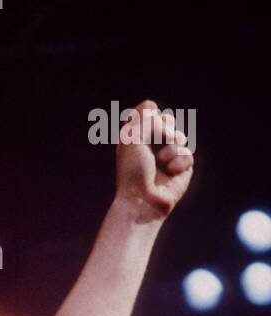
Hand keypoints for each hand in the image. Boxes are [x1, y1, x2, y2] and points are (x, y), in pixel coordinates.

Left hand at [115, 99, 193, 218]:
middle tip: (158, 140)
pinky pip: (187, 155)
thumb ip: (145, 115)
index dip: (150, 116)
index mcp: (136, 137)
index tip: (142, 128)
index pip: (150, 111)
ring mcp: (168, 157)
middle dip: (164, 128)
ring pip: (180, 137)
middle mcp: (152, 146)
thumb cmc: (133, 171)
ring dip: (170, 148)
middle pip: (168, 119)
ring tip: (161, 162)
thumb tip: (162, 116)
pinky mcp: (181, 170)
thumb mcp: (132, 137)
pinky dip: (178, 162)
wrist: (142, 200)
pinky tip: (169, 173)